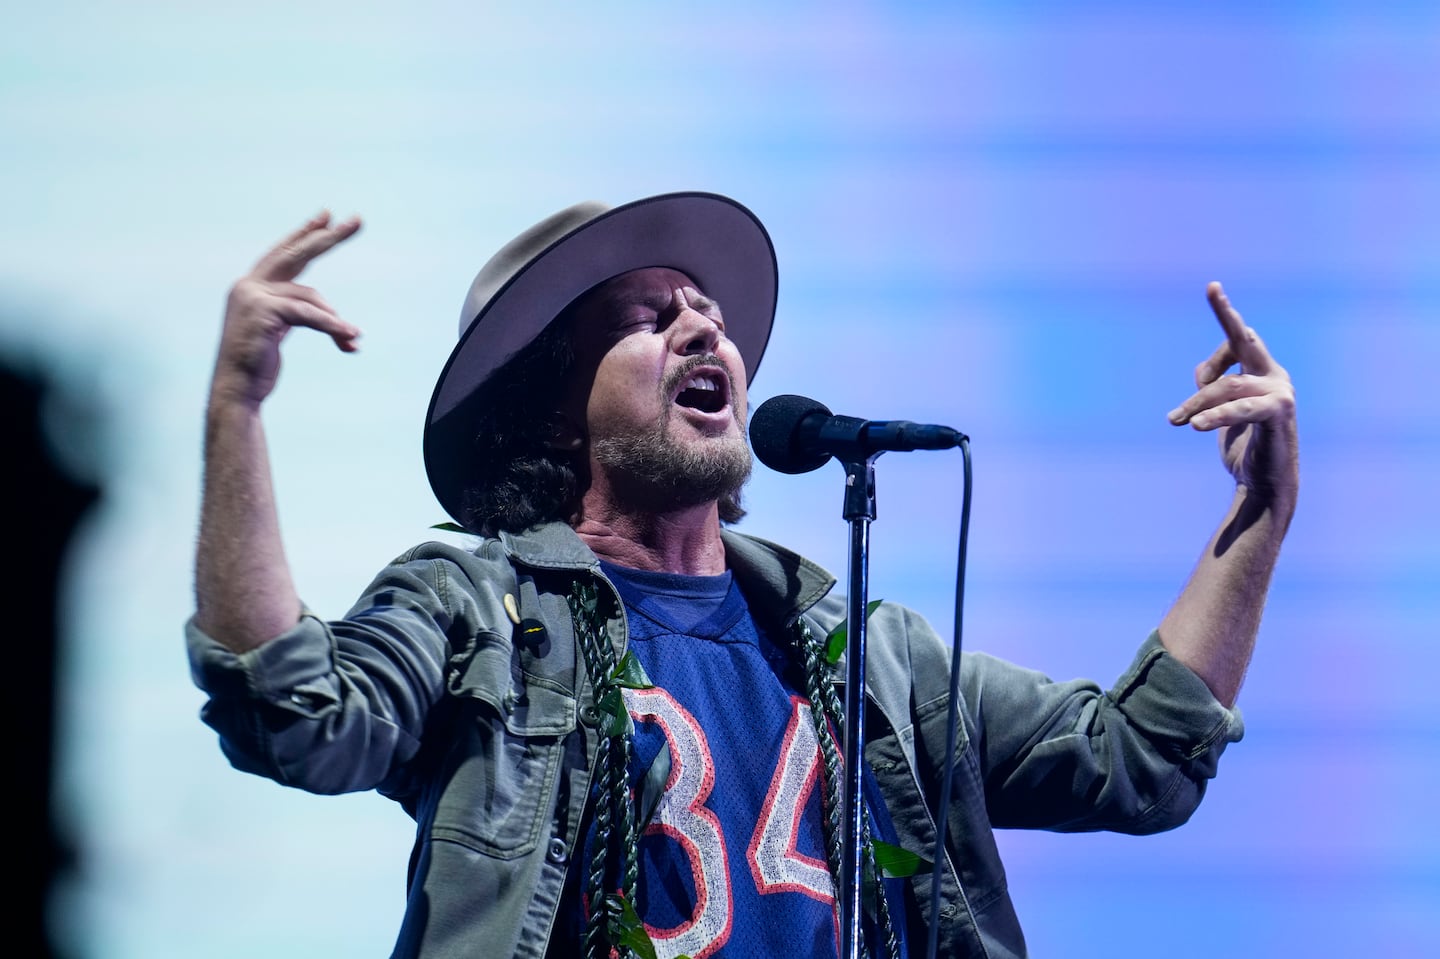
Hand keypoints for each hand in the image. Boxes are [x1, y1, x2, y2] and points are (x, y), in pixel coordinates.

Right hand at [212, 211, 362, 406]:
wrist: (236, 390)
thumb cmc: (257, 365)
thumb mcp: (279, 332)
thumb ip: (295, 313)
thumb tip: (338, 320)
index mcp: (251, 287)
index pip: (283, 254)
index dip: (304, 235)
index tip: (326, 216)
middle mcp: (248, 285)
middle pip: (295, 254)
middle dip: (327, 237)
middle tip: (357, 220)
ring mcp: (252, 296)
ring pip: (310, 297)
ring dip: (334, 320)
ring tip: (354, 337)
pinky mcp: (263, 312)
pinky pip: (309, 315)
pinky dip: (332, 327)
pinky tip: (350, 338)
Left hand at [1167, 282, 1297, 504]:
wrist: (1264, 483)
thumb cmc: (1244, 446)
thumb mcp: (1221, 413)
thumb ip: (1212, 389)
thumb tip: (1201, 375)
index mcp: (1261, 371)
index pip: (1237, 341)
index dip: (1221, 327)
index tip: (1213, 288)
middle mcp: (1273, 376)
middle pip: (1244, 340)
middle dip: (1227, 313)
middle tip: (1212, 288)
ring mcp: (1279, 393)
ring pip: (1227, 384)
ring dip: (1197, 404)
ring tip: (1177, 421)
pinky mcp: (1280, 413)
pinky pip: (1243, 407)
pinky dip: (1218, 414)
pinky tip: (1198, 426)